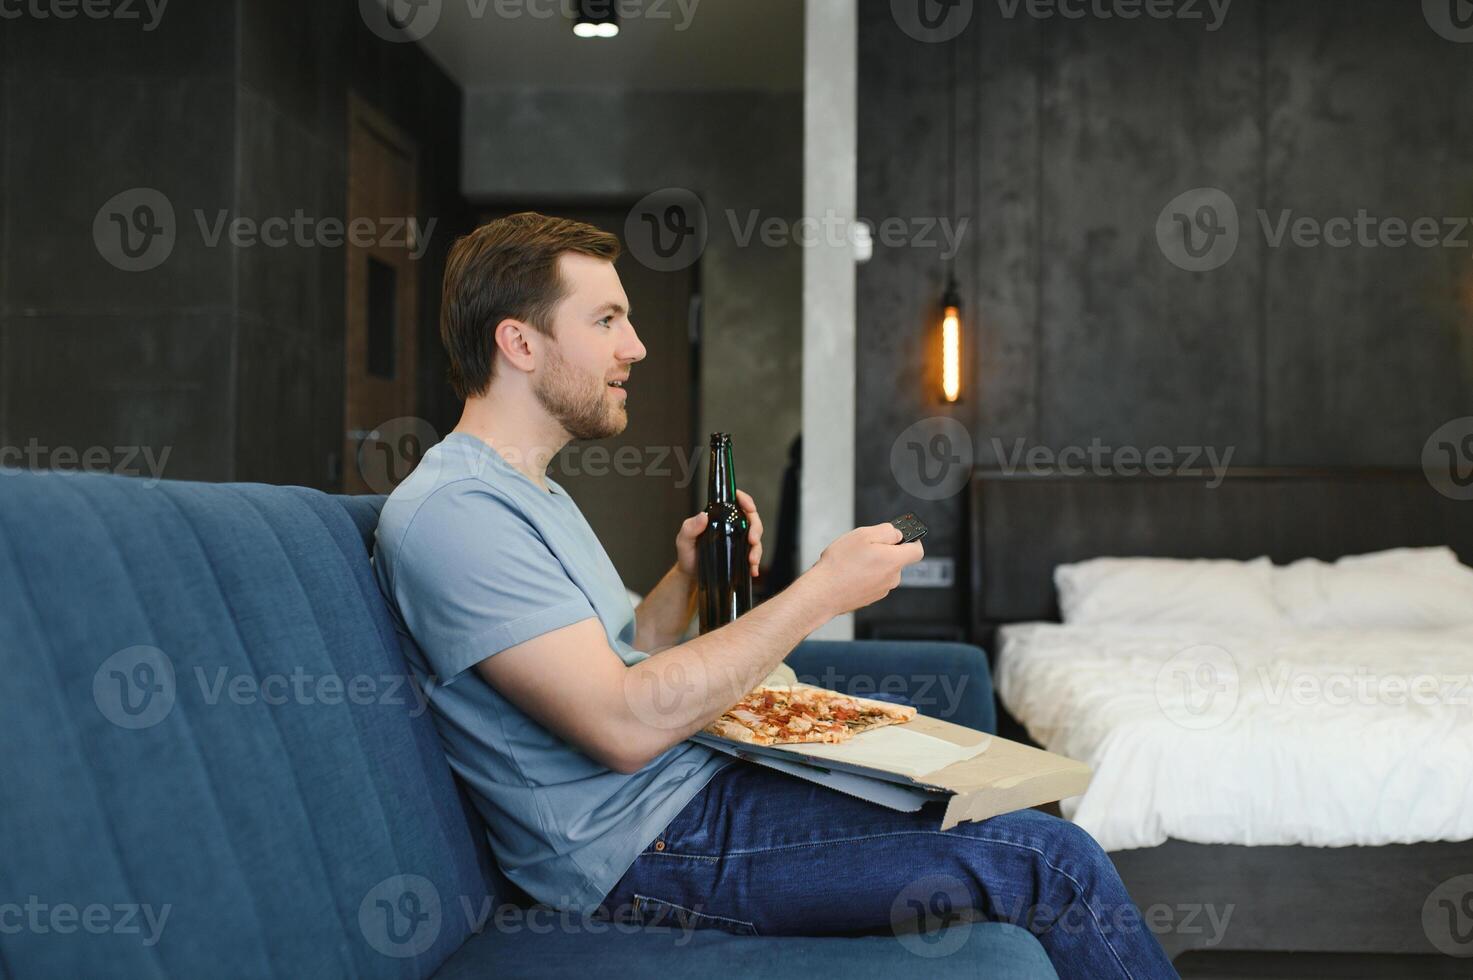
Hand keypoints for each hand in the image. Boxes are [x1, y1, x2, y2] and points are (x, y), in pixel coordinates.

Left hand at [675, 489, 764, 579]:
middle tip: (752, 540)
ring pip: (755, 538)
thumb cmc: (686, 555)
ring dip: (757, 548)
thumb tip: (703, 516)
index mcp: (718, 516)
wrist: (690, 575)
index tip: (750, 508)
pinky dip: (755, 563)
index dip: (746, 501)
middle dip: (756, 528)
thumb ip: (690, 527)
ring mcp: (736, 540)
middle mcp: (730, 526)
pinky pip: (753, 555)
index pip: (736, 501)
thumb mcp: (684, 540)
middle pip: (751, 519)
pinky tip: (753, 570)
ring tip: (752, 560)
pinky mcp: (740, 554)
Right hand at [803, 523, 923, 616]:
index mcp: (894, 561)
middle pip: (896, 559)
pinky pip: (872, 581)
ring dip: (872, 563)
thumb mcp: (863, 535)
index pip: (917, 550)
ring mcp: (881, 590)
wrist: (823, 593)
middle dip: (884, 551)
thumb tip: (897, 533)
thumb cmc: (840, 565)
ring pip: (882, 570)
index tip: (904, 536)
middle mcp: (892, 578)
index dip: (912, 540)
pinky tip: (848, 572)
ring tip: (851, 560)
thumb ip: (886, 531)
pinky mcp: (870, 598)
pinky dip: (864, 575)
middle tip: (864, 546)